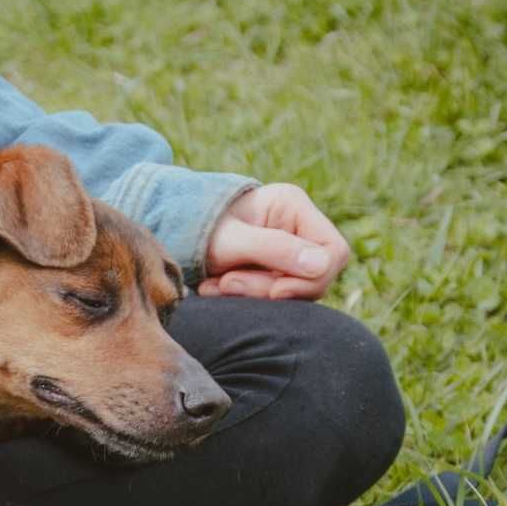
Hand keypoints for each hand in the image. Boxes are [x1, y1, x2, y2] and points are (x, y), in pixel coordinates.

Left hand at [200, 183, 349, 299]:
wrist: (173, 231)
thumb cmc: (198, 227)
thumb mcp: (230, 240)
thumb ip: (273, 249)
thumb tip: (322, 266)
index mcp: (293, 207)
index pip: (333, 251)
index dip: (312, 277)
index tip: (276, 290)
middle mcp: (297, 227)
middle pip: (315, 276)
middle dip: (273, 288)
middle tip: (229, 284)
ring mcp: (287, 250)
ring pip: (294, 290)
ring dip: (255, 295)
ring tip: (218, 285)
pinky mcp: (273, 270)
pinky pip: (275, 296)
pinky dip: (247, 298)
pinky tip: (217, 288)